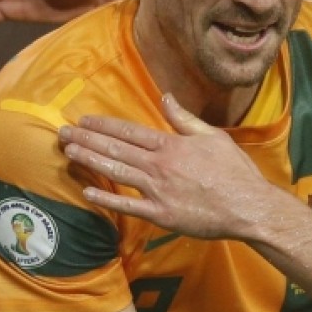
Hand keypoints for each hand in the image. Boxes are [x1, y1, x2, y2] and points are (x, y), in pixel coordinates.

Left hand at [59, 94, 296, 239]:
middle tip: (63, 133)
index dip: (104, 125)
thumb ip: (185, 119)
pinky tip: (87, 192)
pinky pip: (127, 206)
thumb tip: (165, 97)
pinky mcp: (160, 215)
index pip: (130, 132)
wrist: (248, 206)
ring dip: (90, 161)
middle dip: (87, 140)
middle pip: (116, 150)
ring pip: (116, 173)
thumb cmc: (235, 172)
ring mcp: (158, 192)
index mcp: (172, 146)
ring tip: (69, 152)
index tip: (84, 120)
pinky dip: (106, 199)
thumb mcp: (213, 137)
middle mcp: (159, 166)